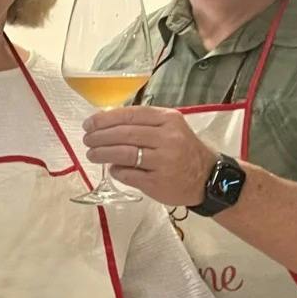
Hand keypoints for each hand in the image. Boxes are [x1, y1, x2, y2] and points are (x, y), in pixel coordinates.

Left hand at [82, 106, 216, 207]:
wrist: (209, 178)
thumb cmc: (184, 150)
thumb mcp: (172, 128)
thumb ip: (144, 123)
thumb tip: (106, 123)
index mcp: (169, 120)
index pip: (131, 115)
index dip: (105, 119)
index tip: (89, 123)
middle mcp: (167, 138)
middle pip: (124, 134)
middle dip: (99, 136)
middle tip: (87, 140)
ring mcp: (163, 161)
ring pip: (123, 154)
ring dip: (102, 153)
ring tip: (92, 154)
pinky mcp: (157, 182)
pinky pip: (128, 174)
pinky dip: (116, 171)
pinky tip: (112, 169)